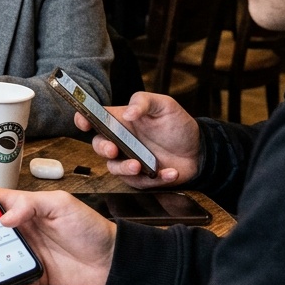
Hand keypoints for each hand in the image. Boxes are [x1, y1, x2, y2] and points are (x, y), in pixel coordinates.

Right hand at [0, 189, 115, 284]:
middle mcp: (21, 232)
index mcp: (24, 210)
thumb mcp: (61, 205)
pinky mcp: (37, 277)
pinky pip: (20, 284)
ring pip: (0, 261)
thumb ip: (31, 205)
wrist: (112, 262)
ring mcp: (27, 255)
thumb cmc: (90, 228)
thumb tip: (3, 217)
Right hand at [74, 92, 199, 186]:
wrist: (200, 151)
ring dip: (125, 168)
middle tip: (113, 149)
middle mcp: (121, 141)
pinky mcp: (141, 178)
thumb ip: (144, 102)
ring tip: (140, 165)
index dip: (83, 119)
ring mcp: (129, 160)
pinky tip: (170, 172)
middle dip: (102, 148)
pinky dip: (155, 179)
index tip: (83, 122)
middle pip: (99, 145)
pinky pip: (140, 182)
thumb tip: (128, 113)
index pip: (95, 118)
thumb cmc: (179, 125)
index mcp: (121, 121)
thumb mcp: (165, 105)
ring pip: (114, 168)